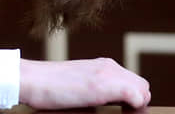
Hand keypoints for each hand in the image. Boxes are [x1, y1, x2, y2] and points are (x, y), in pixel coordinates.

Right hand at [18, 57, 150, 109]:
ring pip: (143, 90)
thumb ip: (95, 86)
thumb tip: (108, 100)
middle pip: (142, 85)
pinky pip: (137, 96)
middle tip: (121, 111)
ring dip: (136, 103)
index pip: (133, 81)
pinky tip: (119, 111)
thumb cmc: (47, 85)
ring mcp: (107, 74)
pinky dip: (134, 106)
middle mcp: (108, 66)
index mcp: (103, 65)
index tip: (122, 109)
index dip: (132, 97)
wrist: (31, 79)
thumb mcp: (78, 82)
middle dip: (137, 100)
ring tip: (119, 112)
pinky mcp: (103, 86)